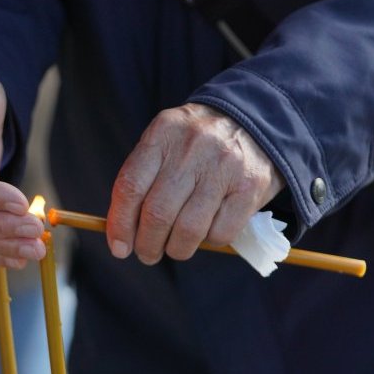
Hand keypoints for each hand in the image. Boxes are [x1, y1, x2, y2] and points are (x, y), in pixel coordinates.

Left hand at [106, 103, 284, 264]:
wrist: (254, 119)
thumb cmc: (197, 143)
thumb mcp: (165, 143)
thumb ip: (142, 180)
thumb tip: (121, 233)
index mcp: (162, 134)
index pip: (130, 186)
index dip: (120, 224)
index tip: (119, 247)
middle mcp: (192, 148)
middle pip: (158, 213)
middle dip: (147, 244)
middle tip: (147, 254)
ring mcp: (223, 167)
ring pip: (188, 229)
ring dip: (176, 249)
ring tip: (175, 248)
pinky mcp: (249, 186)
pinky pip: (221, 232)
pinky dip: (209, 241)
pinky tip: (207, 231)